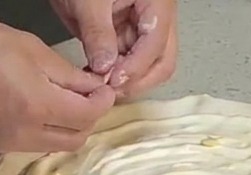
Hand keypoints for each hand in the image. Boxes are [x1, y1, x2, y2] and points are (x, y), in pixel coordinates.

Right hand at [0, 15, 115, 152]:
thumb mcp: (32, 49)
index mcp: (38, 106)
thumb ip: (68, 75)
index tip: (102, 88)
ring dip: (66, 127)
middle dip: (87, 118)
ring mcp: (8, 144)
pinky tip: (34, 107)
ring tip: (60, 100)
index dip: (102, 102)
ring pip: (54, 145)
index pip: (88, 116)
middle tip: (86, 95)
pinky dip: (43, 131)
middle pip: (76, 139)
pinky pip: (31, 144)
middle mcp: (25, 134)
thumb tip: (92, 88)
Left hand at [49, 0, 177, 98]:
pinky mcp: (127, 35)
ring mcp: (142, 28)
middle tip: (110, 89)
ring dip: (127, 80)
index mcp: (157, 2)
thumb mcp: (88, 1)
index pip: (156, 44)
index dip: (136, 67)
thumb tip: (104, 67)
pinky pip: (129, 62)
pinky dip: (116, 73)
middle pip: (162, 61)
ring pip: (148, 66)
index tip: (113, 81)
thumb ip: (97, 33)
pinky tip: (98, 76)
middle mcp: (156, 17)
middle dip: (138, 80)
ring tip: (102, 84)